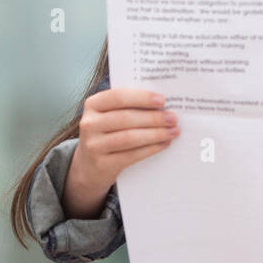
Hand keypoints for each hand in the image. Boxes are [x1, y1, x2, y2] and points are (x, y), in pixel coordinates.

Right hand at [63, 87, 179, 218]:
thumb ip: (131, 106)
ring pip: (129, 138)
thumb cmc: (109, 132)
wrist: (89, 165)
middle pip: (125, 118)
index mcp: (93, 104)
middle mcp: (89, 124)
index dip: (141, 98)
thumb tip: (164, 104)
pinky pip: (130, 155)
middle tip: (173, 118)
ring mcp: (93, 145)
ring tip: (173, 131)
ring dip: (155, 134)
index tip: (162, 100)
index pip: (118, 97)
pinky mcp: (102, 164)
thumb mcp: (111, 115)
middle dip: (153, 118)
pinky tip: (164, 144)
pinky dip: (150, 149)